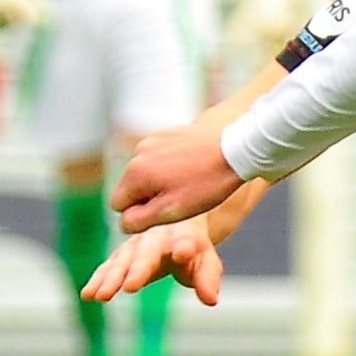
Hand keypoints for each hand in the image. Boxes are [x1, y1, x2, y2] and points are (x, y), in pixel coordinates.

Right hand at [84, 216, 228, 305]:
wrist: (173, 227)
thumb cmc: (194, 248)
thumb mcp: (207, 262)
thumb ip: (208, 279)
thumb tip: (211, 300)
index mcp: (182, 236)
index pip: (184, 242)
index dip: (184, 248)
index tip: (182, 254)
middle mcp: (154, 237)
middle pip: (145, 253)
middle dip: (137, 270)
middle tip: (130, 287)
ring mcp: (134, 246)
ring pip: (122, 261)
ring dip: (111, 278)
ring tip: (101, 296)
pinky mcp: (121, 256)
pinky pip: (108, 267)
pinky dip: (98, 280)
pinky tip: (87, 295)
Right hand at [115, 117, 249, 229]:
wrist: (236, 151)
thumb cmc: (206, 185)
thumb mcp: (172, 211)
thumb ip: (139, 220)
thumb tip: (123, 223)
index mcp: (134, 173)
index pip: (119, 205)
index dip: (140, 213)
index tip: (167, 210)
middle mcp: (138, 153)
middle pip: (132, 187)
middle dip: (150, 196)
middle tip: (182, 197)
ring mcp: (153, 140)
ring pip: (147, 171)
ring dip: (162, 180)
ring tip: (190, 181)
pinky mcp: (168, 133)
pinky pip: (160, 156)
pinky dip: (172, 164)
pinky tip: (193, 166)